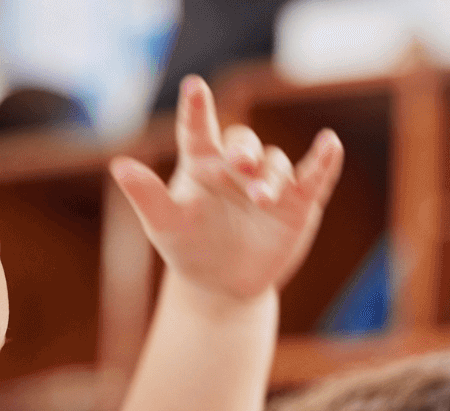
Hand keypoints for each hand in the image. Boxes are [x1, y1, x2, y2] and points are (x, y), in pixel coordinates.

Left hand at [110, 76, 343, 300]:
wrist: (224, 285)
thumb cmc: (189, 248)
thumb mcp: (165, 224)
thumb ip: (147, 195)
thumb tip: (118, 165)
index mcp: (202, 163)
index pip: (198, 131)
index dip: (197, 109)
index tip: (194, 86)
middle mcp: (237, 166)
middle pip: (244, 144)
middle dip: (244, 151)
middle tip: (241, 162)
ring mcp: (270, 182)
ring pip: (275, 164)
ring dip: (271, 177)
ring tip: (263, 200)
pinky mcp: (298, 202)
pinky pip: (315, 176)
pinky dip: (324, 159)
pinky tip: (331, 143)